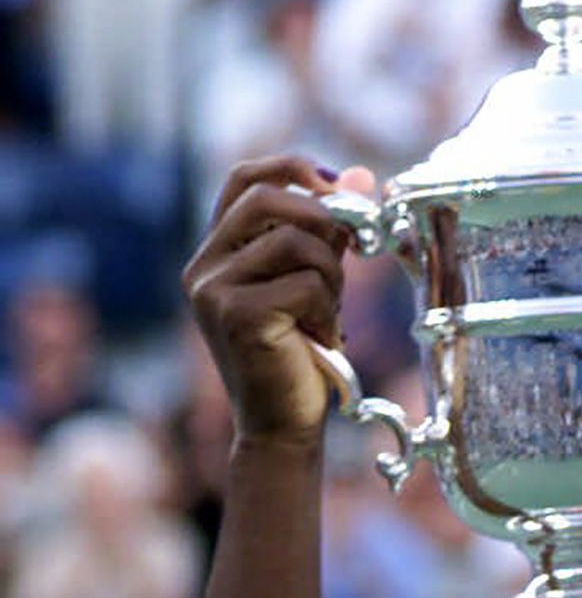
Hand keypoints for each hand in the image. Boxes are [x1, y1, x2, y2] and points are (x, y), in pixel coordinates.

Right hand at [182, 155, 359, 445]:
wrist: (281, 429)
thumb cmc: (298, 358)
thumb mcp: (313, 284)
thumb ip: (329, 233)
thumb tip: (362, 175)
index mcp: (215, 253)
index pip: (243, 180)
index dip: (291, 168)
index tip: (333, 183)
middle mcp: (203, 267)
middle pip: (268, 200)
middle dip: (322, 219)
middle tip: (349, 255)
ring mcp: (213, 290)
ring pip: (295, 242)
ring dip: (331, 276)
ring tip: (328, 314)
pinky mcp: (237, 314)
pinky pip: (304, 283)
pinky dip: (326, 309)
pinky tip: (320, 338)